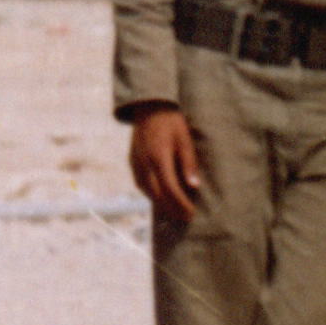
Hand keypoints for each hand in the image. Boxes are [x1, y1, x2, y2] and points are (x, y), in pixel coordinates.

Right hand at [127, 107, 204, 226]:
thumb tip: (194, 187)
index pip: (170, 189)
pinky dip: (153, 193)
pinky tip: (163, 196)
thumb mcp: (185, 139)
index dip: (181, 204)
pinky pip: (141, 184)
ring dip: (162, 203)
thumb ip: (189, 163)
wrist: (150, 107)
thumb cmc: (172, 122)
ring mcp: (135, 163)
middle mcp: (144, 163)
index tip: (192, 214)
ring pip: (147, 192)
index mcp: (158, 157)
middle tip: (186, 217)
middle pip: (157, 195)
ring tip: (176, 211)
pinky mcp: (132, 162)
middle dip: (172, 209)